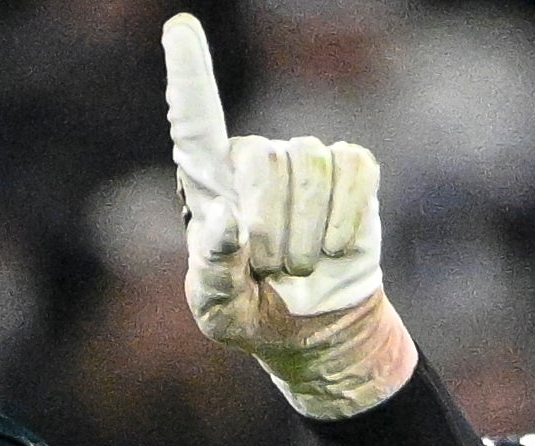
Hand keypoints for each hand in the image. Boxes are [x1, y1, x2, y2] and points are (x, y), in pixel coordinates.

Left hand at [160, 11, 414, 417]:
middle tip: (271, 270)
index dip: (191, 76)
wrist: (313, 328)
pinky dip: (345, 223)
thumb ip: (214, 274)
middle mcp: (254, 160)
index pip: (196, 125)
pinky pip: (354, 176)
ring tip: (299, 265)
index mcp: (209, 188)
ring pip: (310, 173)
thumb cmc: (254, 315)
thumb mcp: (220, 312)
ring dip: (307, 238)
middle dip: (272, 233)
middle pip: (266, 164)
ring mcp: (305, 160)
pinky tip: (334, 246)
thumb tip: (229, 224)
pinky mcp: (351, 169)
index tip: (179, 29)